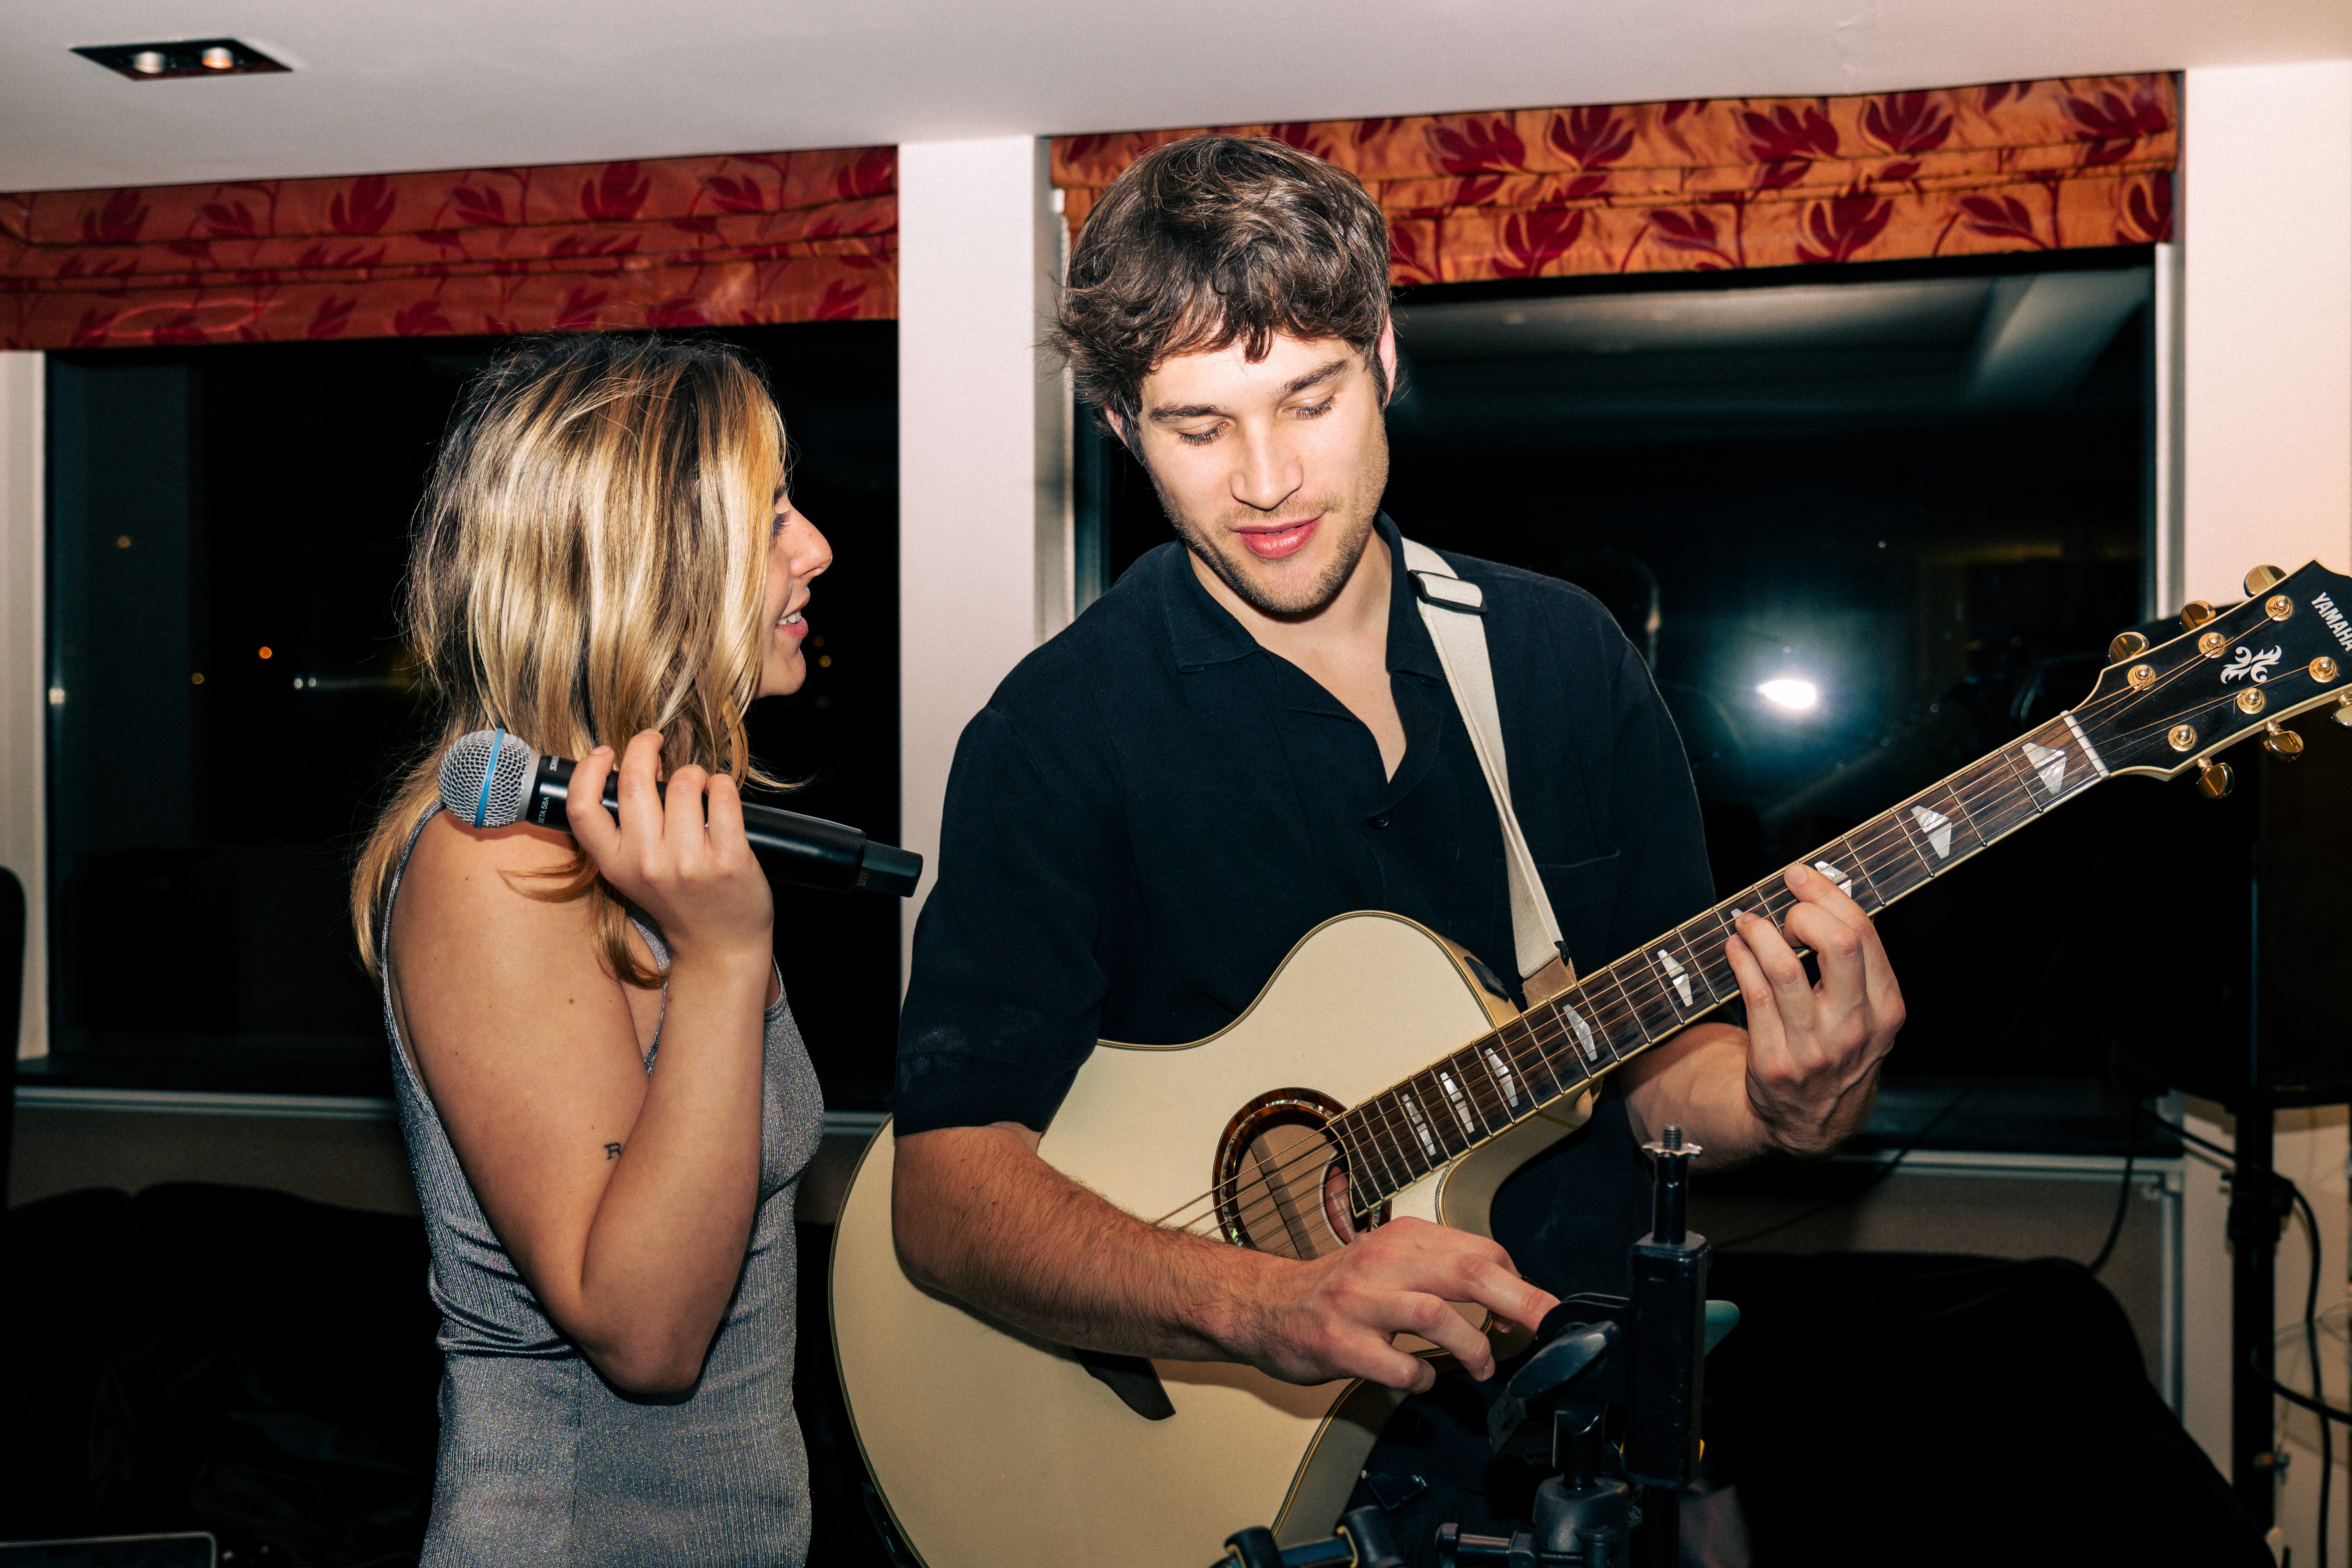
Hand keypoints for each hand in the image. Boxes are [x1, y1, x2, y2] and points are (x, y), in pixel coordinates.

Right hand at [566, 731, 772, 968]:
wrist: (719, 946)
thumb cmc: (679, 901)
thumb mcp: (634, 873)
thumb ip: (627, 829)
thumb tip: (633, 766)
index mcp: (616, 865)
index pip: (582, 809)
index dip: (588, 771)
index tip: (606, 752)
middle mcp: (647, 864)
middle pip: (633, 782)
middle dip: (644, 747)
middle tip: (654, 741)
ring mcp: (688, 862)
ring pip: (684, 783)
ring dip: (693, 772)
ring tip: (698, 785)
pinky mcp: (728, 859)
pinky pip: (723, 796)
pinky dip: (722, 784)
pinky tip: (720, 793)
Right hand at [1229, 1217, 1558, 1391]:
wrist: (1263, 1305)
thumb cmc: (1335, 1290)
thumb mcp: (1389, 1261)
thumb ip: (1440, 1270)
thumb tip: (1507, 1299)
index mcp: (1402, 1238)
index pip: (1479, 1249)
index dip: (1515, 1281)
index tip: (1525, 1311)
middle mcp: (1382, 1261)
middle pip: (1470, 1272)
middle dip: (1521, 1301)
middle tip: (1547, 1326)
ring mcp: (1359, 1303)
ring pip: (1437, 1314)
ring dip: (1473, 1347)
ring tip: (1481, 1367)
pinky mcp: (1340, 1343)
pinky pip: (1399, 1366)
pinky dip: (1422, 1378)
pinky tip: (1419, 1378)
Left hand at [1726, 861, 1904, 1156]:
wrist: (1814, 1122)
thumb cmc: (1839, 1050)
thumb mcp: (1868, 1014)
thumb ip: (1856, 964)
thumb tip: (1820, 895)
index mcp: (1885, 1009)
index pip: (1862, 934)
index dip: (1828, 896)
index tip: (1802, 878)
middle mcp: (1855, 1028)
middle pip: (1837, 944)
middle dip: (1803, 912)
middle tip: (1784, 908)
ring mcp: (1815, 1048)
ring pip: (1785, 968)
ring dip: (1760, 933)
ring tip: (1748, 923)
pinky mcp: (1775, 1062)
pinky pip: (1753, 996)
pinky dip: (1741, 961)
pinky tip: (1736, 948)